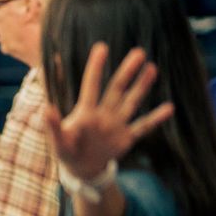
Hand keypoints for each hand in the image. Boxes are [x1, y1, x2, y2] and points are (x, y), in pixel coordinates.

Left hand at [40, 43, 170, 181]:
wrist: (81, 167)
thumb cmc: (66, 151)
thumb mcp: (58, 141)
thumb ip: (52, 125)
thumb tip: (45, 108)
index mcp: (85, 112)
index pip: (91, 86)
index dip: (96, 68)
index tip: (102, 47)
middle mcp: (104, 114)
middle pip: (116, 89)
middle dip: (127, 72)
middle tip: (138, 52)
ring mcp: (117, 124)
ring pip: (131, 101)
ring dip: (141, 87)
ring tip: (152, 68)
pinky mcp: (127, 137)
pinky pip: (143, 126)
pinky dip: (155, 119)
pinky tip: (169, 108)